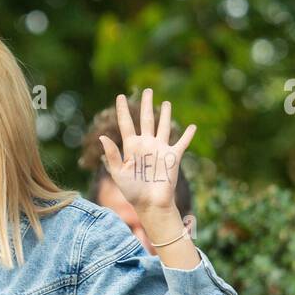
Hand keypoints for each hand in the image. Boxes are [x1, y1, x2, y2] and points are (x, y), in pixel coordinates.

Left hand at [98, 89, 195, 212]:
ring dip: (165, 114)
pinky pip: (182, 143)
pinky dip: (188, 135)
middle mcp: (146, 144)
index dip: (123, 110)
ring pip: (163, 126)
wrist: (151, 204)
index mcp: (131, 147)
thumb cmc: (132, 191)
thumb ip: (112, 155)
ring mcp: (160, 149)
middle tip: (148, 90)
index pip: (126, 123)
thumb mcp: (119, 173)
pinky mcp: (173, 156)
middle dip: (146, 104)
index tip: (120, 96)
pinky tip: (192, 126)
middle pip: (146, 119)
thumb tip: (102, 137)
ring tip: (166, 102)